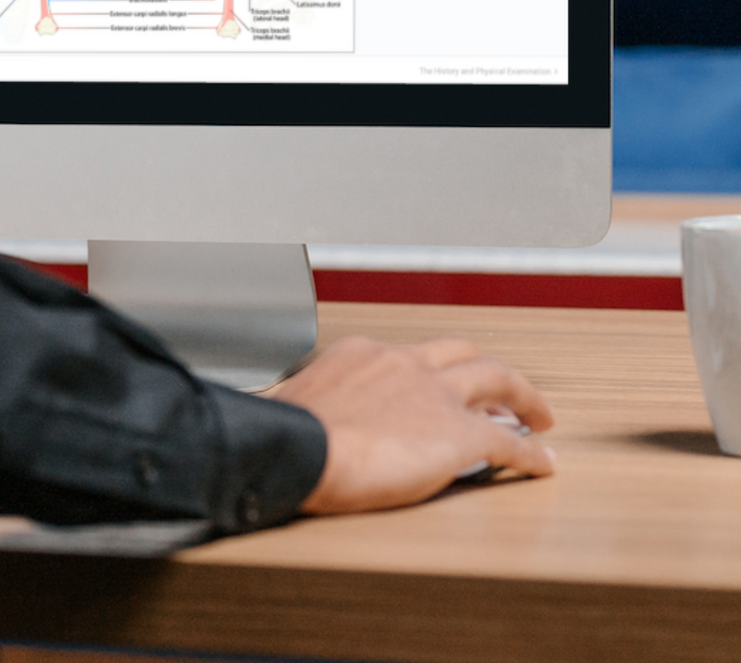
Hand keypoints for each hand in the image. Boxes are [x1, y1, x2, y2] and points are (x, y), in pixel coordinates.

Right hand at [267, 336, 554, 513]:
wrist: (300, 447)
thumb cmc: (286, 431)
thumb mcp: (290, 401)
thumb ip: (302, 403)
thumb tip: (276, 415)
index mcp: (364, 354)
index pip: (408, 355)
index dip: (430, 371)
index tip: (435, 386)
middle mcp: (405, 363)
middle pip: (462, 353)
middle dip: (487, 368)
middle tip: (504, 389)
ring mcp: (436, 396)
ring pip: (496, 379)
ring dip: (523, 396)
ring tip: (538, 415)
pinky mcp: (459, 435)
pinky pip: (510, 443)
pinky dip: (532, 454)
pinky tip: (543, 465)